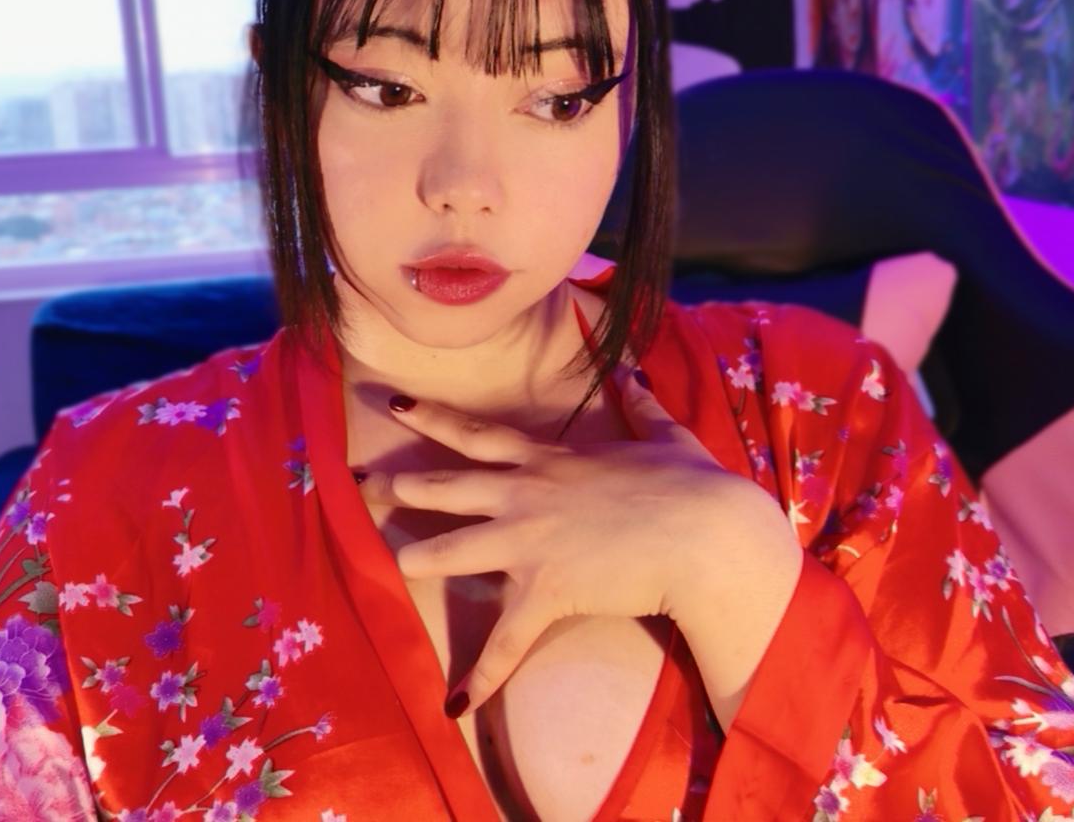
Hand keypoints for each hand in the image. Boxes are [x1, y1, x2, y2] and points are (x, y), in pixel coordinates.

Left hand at [356, 367, 794, 718]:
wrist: (706, 533)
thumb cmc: (692, 484)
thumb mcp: (663, 434)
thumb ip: (638, 404)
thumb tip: (632, 374)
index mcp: (549, 458)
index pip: (476, 434)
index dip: (432, 418)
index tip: (397, 406)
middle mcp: (526, 493)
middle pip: (448, 486)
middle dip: (403, 486)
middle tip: (368, 486)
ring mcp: (530, 541)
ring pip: (454, 548)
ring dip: (419, 559)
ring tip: (394, 563)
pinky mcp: (546, 590)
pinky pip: (505, 640)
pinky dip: (481, 673)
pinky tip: (457, 700)